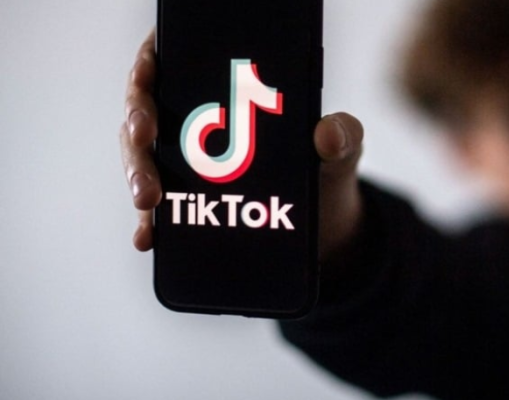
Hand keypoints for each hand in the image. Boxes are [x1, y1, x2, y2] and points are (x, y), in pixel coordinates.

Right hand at [119, 29, 363, 260]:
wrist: (328, 225)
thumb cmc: (329, 169)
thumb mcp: (344, 148)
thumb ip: (344, 134)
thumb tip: (325, 135)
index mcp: (231, 89)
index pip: (176, 58)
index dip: (151, 60)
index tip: (147, 73)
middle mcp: (199, 120)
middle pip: (148, 107)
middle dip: (139, 121)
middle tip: (145, 137)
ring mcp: (188, 162)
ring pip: (143, 156)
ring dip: (137, 173)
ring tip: (149, 199)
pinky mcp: (188, 203)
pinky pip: (157, 209)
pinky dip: (149, 222)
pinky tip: (148, 236)